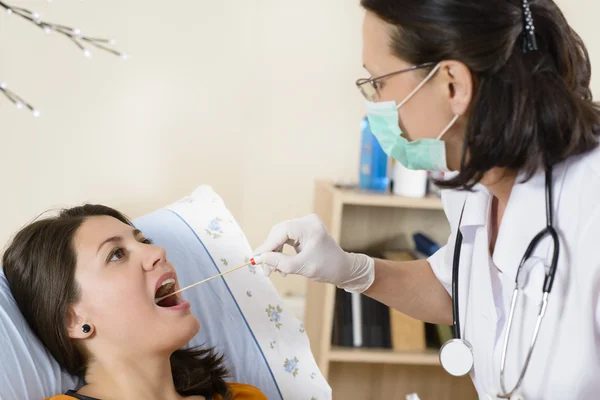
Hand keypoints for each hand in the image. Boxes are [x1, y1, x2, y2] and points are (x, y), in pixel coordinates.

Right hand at [253, 214, 374, 292]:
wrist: (343, 269)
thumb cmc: (327, 268)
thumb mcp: (302, 267)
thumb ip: (279, 262)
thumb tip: (259, 258)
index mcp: (310, 227)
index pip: (282, 231)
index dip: (267, 245)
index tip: (256, 259)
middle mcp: (307, 221)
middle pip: (279, 233)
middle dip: (270, 252)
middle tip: (265, 270)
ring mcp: (305, 225)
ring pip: (280, 236)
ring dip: (274, 254)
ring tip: (273, 271)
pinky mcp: (303, 231)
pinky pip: (285, 239)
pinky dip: (281, 252)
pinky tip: (281, 266)